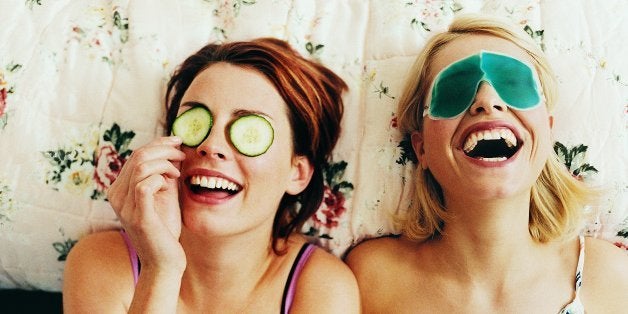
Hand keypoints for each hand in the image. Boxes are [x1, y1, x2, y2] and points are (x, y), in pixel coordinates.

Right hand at [107, 136, 186, 271]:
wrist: (164, 260)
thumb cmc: (165, 228)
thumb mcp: (163, 195)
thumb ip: (163, 174)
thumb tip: (171, 150)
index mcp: (119, 189)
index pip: (136, 155)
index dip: (158, 143)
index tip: (177, 141)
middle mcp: (116, 196)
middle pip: (138, 156)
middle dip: (164, 149)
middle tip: (182, 153)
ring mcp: (125, 206)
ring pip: (142, 166)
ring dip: (165, 163)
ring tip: (178, 172)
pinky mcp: (138, 216)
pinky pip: (146, 184)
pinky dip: (161, 178)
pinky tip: (171, 183)